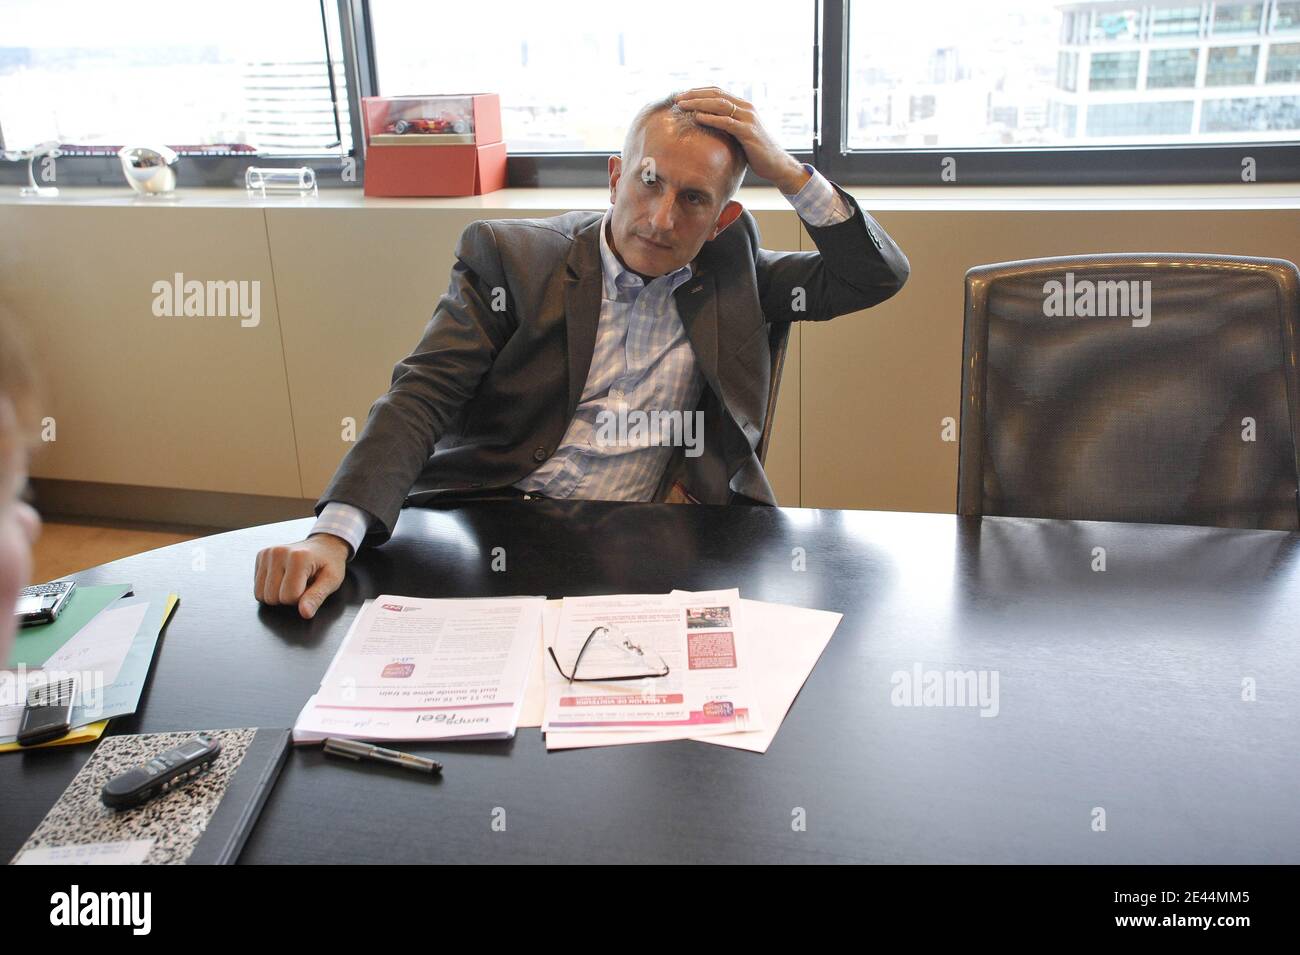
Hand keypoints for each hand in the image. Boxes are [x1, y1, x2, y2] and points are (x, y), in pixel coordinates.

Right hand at [254, 533, 348, 618]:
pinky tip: (283, 577)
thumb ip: (316, 598)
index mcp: (298, 557)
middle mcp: (278, 552)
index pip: (289, 597)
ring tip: (292, 581)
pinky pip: (257, 587)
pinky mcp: (261, 556)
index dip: (301, 599)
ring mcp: (267, 553)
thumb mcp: (331, 581)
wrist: (324, 545)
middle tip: (301, 584)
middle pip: (272, 597)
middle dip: (287, 597)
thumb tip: (304, 613)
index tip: (310, 587)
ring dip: (277, 594)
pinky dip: (270, 587)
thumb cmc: (330, 563)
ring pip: (260, 594)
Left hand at [672, 87, 808, 194]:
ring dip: (699, 103)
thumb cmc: (756, 152)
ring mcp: (748, 119)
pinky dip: (711, 118)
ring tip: (683, 106)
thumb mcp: (739, 135)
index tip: (682, 95)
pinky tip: (698, 118)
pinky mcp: (748, 132)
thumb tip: (707, 127)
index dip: (699, 91)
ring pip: (720, 105)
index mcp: (743, 106)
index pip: (718, 92)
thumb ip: (727, 126)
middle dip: (695, 95)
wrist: (776, 165)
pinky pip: (727, 122)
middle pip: (716, 95)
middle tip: (677, 98)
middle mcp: (746, 108)